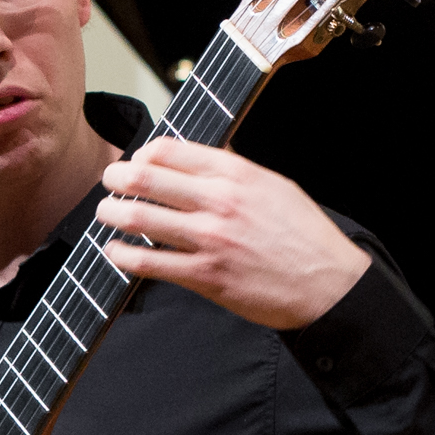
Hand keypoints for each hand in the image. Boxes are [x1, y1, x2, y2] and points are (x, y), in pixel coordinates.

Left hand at [95, 135, 369, 329]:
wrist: (328, 284)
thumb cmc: (304, 236)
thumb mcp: (274, 186)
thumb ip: (235, 171)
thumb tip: (200, 158)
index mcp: (237, 173)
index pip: (172, 151)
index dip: (144, 154)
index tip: (137, 161)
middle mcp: (220, 201)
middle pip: (148, 178)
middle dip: (118, 178)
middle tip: (109, 181)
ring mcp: (211, 240)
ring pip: (142, 218)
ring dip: (113, 214)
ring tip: (106, 214)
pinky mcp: (206, 276)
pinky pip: (151, 263)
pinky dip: (125, 256)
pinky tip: (116, 252)